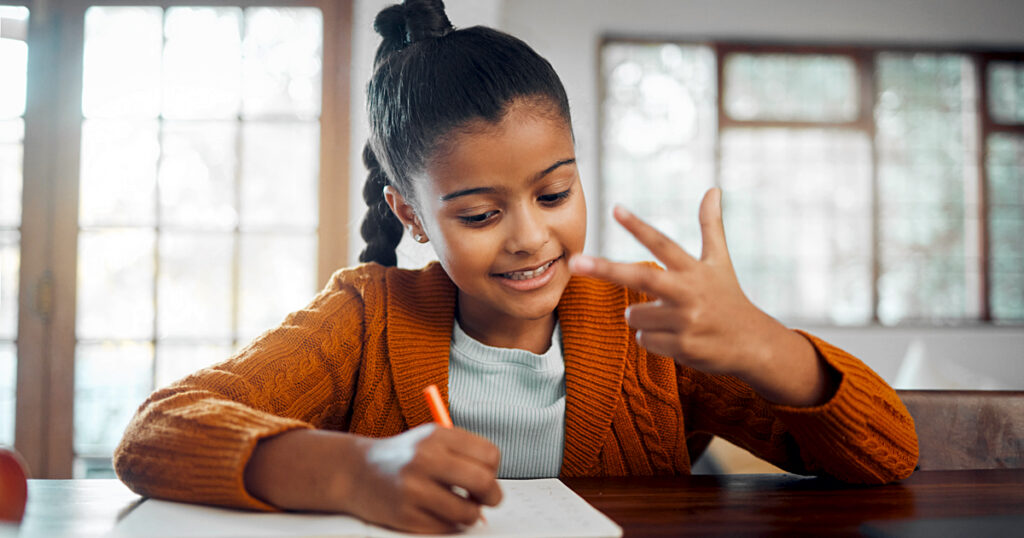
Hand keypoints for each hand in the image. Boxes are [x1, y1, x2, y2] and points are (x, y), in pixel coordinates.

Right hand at [345, 424, 502, 532]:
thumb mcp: (431, 439)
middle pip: (483, 482)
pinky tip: (436, 512)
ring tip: (460, 508)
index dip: (494, 469)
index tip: (487, 475)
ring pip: (468, 512)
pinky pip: (446, 528)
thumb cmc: (402, 456)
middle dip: (493, 496)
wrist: (355, 471)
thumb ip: (464, 454)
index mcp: (436, 436)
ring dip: (470, 515)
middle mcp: (425, 459)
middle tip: (487, 499)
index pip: (489, 455)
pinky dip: (449, 524)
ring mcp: (414, 488)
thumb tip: (495, 486)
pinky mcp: (405, 515)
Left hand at [569, 188, 831, 405]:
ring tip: (672, 320)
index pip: (661, 244)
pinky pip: (644, 341)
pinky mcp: (682, 346)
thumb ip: (711, 226)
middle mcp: (688, 292)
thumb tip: (713, 188)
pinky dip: (653, 340)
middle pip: (639, 277)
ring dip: (643, 319)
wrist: (753, 344)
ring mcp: (685, 320)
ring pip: (634, 316)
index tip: (615, 209)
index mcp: (693, 270)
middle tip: (573, 262)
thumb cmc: (729, 299)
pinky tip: (677, 338)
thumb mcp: (720, 261)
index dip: (638, 227)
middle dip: (604, 269)